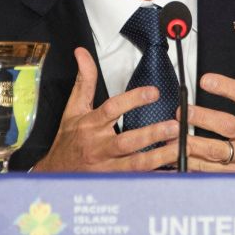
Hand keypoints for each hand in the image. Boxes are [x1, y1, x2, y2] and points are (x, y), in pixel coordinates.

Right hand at [31, 47, 179, 172]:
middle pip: (126, 142)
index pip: (112, 110)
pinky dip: (156, 176)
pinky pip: (138, 180)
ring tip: (178, 147)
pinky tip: (173, 170)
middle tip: (174, 126)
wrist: (56, 172)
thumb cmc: (68, 140)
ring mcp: (108, 167)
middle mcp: (100, 147)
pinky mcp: (115, 180)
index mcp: (91, 125)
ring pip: (136, 164)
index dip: (133, 100)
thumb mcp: (73, 108)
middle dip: (151, 134)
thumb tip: (83, 54)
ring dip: (159, 157)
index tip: (154, 92)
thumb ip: (84, 81)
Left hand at [186, 40, 234, 172]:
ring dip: (192, 143)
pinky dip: (191, 165)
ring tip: (172, 133)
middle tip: (182, 110)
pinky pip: (210, 172)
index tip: (205, 79)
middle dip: (202, 118)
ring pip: (216, 152)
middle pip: (228, 126)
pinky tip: (176, 156)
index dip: (226, 87)